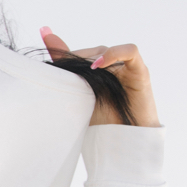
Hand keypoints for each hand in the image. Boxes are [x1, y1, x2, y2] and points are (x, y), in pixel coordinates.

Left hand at [39, 27, 160, 127]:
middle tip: (68, 75)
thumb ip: (66, 75)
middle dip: (76, 61)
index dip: (66, 57)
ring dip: (90, 60)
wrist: (126, 140)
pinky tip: (98, 65)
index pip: (80, 55)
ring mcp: (127, 68)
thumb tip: (46, 45)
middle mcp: (112, 68)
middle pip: (91, 52)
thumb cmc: (103, 122)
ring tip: (82, 75)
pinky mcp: (140, 71)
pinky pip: (129, 51)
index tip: (51, 58)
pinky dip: (113, 53)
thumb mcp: (78, 99)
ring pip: (104, 50)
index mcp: (98, 74)